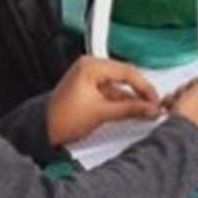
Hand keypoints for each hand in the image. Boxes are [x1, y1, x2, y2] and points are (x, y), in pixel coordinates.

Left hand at [45, 56, 164, 149]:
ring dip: (131, 98)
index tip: (154, 100)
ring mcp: (89, 76)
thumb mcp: (101, 113)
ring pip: (119, 84)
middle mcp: (90, 66)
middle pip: (125, 76)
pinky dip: (121, 101)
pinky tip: (131, 110)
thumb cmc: (61, 120)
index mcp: (90, 66)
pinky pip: (111, 91)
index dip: (145, 87)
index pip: (127, 71)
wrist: (42, 131)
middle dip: (139, 92)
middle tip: (153, 105)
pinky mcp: (89, 87)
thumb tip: (150, 108)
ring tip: (144, 110)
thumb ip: (129, 109)